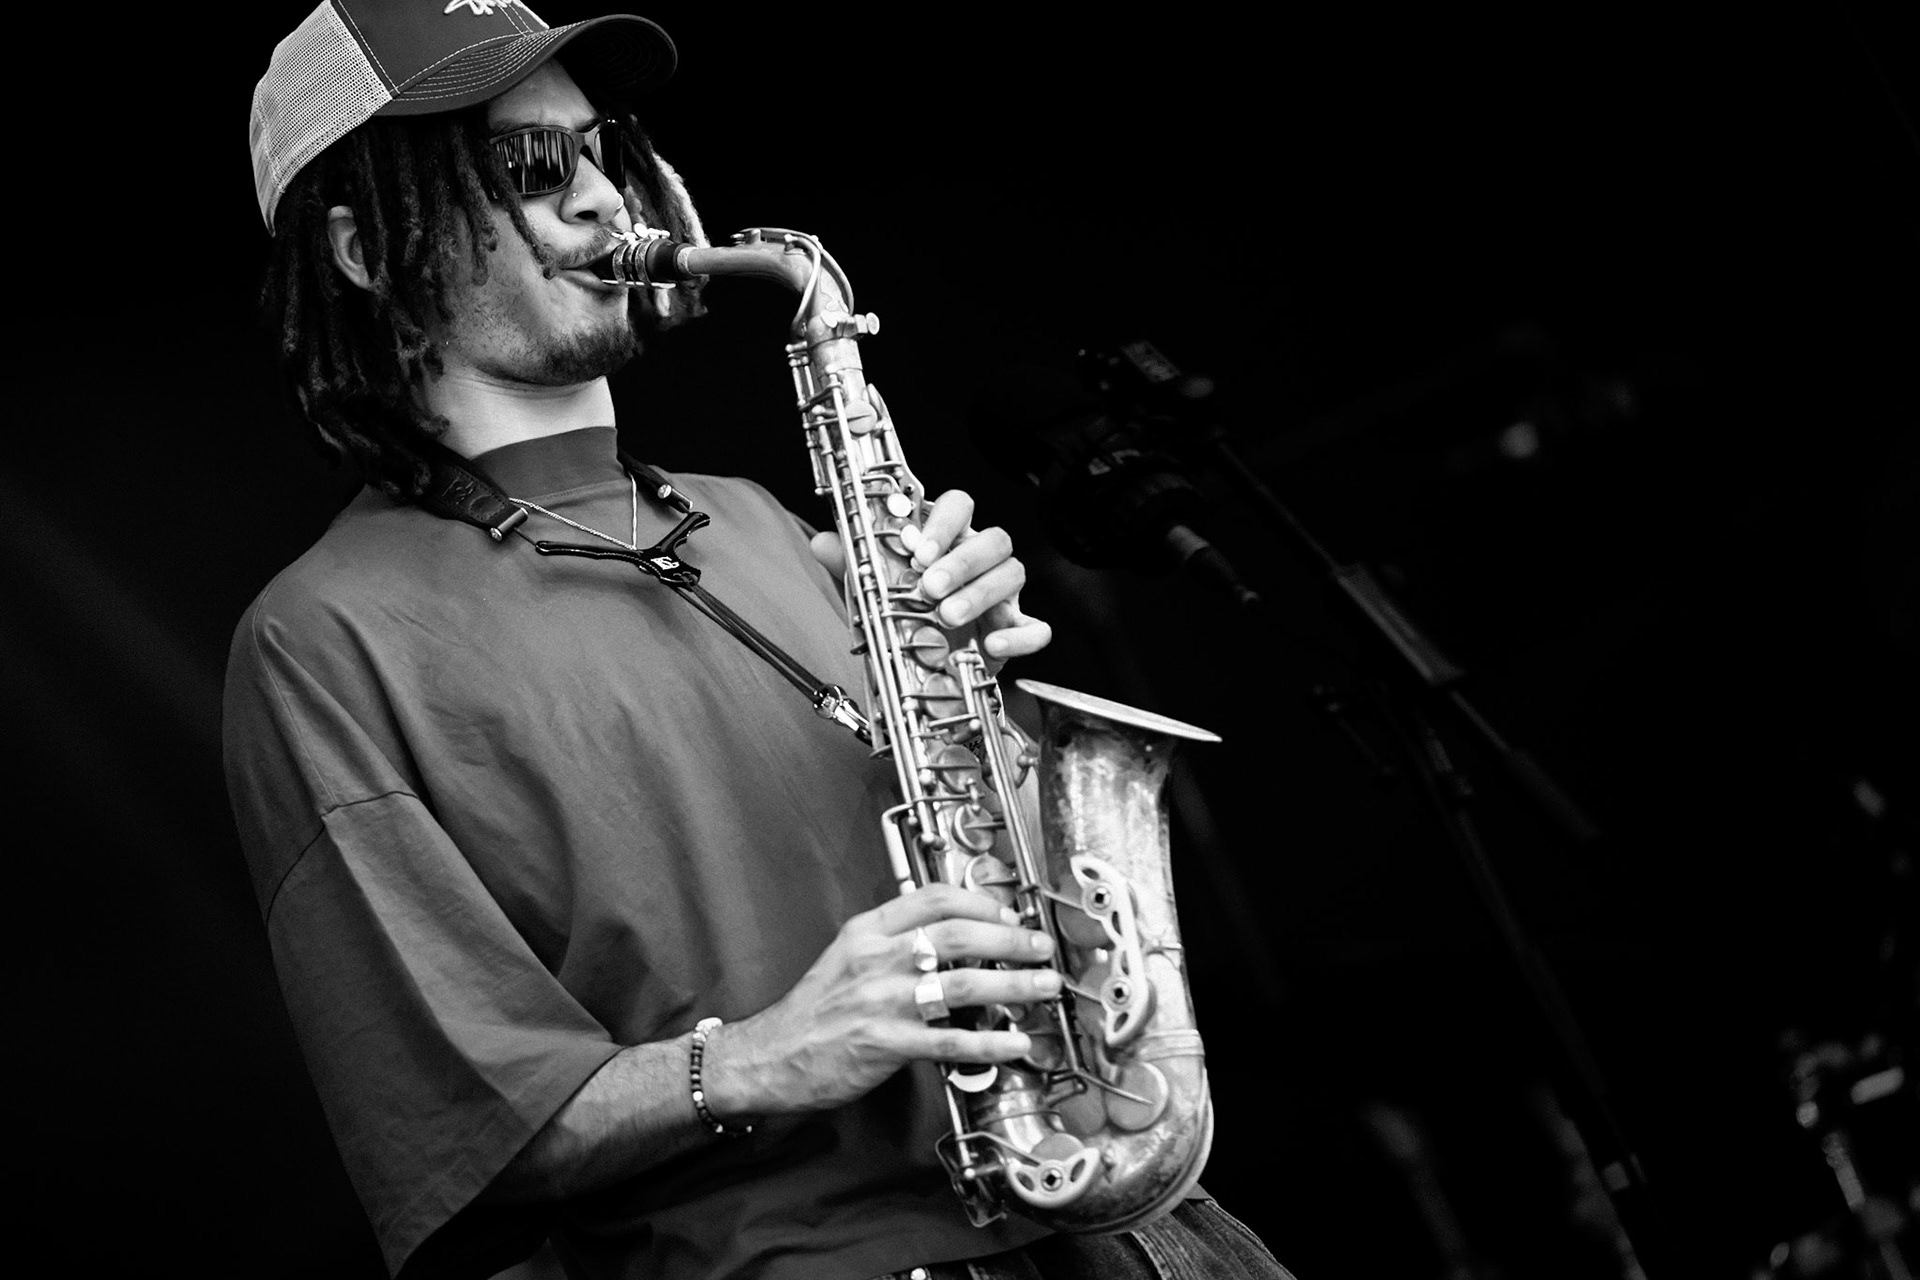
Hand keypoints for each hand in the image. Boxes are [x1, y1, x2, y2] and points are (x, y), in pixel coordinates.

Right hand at [701, 883, 1059, 1115]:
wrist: (769, 1056)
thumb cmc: (813, 1010)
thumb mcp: (847, 955)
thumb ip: (893, 940)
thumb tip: (952, 934)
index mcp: (867, 931)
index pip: (932, 898)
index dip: (980, 902)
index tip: (1009, 912)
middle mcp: (876, 959)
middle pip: (958, 935)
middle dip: (1011, 938)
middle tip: (1041, 946)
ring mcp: (882, 1001)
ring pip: (962, 984)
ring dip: (1013, 985)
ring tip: (1044, 986)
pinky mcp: (885, 1044)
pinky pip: (949, 1041)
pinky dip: (989, 1042)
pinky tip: (1015, 1043)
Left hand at [809, 489, 1052, 669]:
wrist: (927, 668)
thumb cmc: (907, 613)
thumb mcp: (874, 588)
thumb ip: (852, 564)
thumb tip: (824, 542)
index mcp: (951, 538)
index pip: (960, 506)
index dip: (944, 523)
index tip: (919, 550)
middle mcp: (982, 560)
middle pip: (993, 540)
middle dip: (961, 562)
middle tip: (929, 588)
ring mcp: (1004, 594)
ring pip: (1013, 575)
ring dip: (979, 594)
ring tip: (946, 617)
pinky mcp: (1016, 629)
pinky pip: (1036, 627)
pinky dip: (1020, 635)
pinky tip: (992, 645)